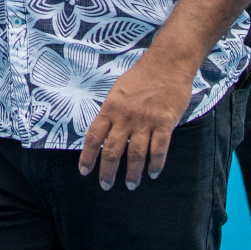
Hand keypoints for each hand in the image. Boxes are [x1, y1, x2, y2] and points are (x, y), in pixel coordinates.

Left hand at [78, 54, 193, 189]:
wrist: (166, 63)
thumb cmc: (140, 77)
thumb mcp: (117, 91)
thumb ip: (110, 113)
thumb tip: (102, 134)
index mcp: (110, 108)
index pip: (93, 137)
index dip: (87, 157)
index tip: (84, 171)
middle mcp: (125, 117)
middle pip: (112, 150)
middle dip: (107, 171)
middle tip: (105, 186)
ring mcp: (145, 120)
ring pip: (135, 154)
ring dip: (132, 173)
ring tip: (130, 185)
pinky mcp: (165, 122)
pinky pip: (159, 149)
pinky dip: (155, 164)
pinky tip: (153, 173)